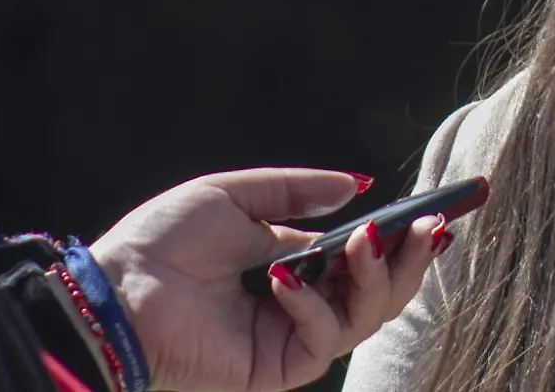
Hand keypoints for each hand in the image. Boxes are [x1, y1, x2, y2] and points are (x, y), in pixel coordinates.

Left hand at [89, 168, 450, 391]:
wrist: (115, 292)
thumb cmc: (164, 242)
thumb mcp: (236, 197)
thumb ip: (297, 192)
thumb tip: (359, 186)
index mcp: (294, 264)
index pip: (364, 258)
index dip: (403, 239)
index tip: (438, 212)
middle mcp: (300, 303)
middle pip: (381, 292)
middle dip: (411, 259)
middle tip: (431, 226)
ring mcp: (290, 338)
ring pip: (366, 318)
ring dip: (375, 277)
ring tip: (364, 241)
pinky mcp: (275, 369)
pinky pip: (321, 342)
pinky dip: (312, 307)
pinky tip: (285, 278)